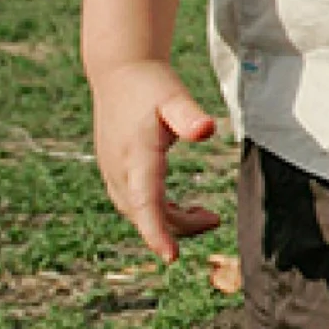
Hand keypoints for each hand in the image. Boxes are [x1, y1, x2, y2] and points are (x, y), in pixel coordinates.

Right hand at [90, 61, 221, 261]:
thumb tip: (207, 130)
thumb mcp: (173, 96)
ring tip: (208, 216)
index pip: (145, 203)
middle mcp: (120, 170)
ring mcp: (114, 173)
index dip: (157, 232)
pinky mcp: (118, 172)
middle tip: (214, 220)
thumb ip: (189, 115)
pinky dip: (161, 213)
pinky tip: (187, 210)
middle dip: (178, 228)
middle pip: (146, 214)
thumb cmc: (150, 84)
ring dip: (172, 221)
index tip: (170, 256)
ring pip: (140, 212)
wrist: (119, 72)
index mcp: (136, 156)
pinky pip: (137, 204)